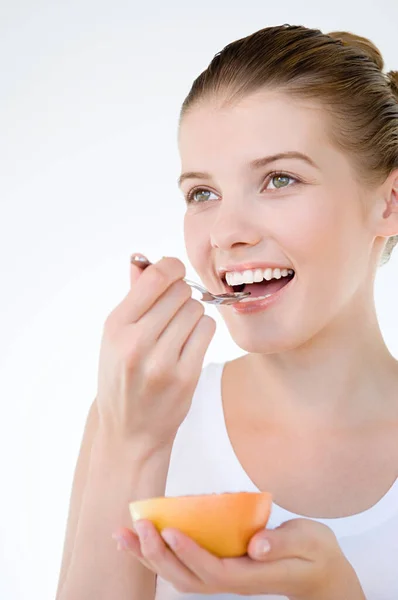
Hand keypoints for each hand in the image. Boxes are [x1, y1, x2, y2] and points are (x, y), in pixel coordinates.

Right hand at [96, 254, 215, 451]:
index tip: (175, 272)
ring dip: (192, 315)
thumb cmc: (122, 377)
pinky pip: (207, 330)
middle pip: (181, 291)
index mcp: (116, 326)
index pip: (156, 277)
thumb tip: (143, 259)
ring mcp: (162, 361)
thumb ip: (133, 296)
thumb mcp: (115, 337)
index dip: (172, 267)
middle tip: (173, 311)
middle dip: (181, 295)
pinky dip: (201, 332)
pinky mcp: (185, 376)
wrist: (130, 430)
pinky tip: (188, 344)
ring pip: (196, 309)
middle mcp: (137, 342)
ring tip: (178, 332)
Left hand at [112, 517, 365, 598]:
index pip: (214, 571)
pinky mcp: (219, 566)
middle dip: (159, 554)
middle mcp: (232, 581)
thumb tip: (256, 544)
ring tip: (123, 534)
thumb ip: (283, 543)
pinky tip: (141, 537)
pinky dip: (158, 553)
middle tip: (138, 525)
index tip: (170, 530)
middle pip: (187, 578)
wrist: (318, 574)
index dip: (190, 553)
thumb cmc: (315, 554)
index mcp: (252, 576)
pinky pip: (183, 565)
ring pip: (179, 575)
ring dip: (149, 556)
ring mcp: (223, 576)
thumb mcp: (310, 542)